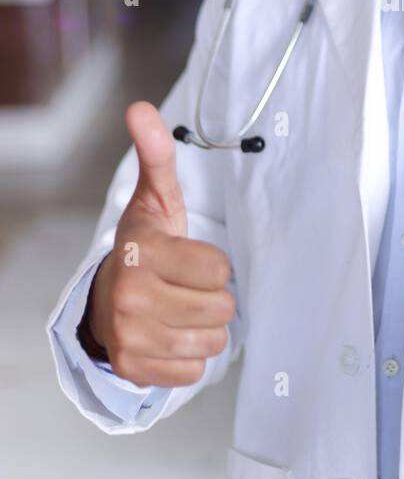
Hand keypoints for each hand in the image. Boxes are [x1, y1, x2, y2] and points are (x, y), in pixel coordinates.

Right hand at [82, 101, 235, 387]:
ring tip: (180, 310)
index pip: (220, 270)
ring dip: (204, 328)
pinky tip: (171, 335)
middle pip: (222, 309)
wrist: (106, 299)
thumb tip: (140, 108)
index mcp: (142, 253)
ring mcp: (130, 337)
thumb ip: (157, 155)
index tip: (191, 259)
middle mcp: (131, 298)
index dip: (214, 265)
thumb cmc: (145, 248)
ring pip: (212, 341)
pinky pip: (194, 371)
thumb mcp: (156, 200)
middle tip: (187, 287)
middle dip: (213, 298)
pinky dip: (190, 357)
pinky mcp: (135, 369)